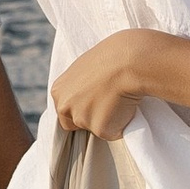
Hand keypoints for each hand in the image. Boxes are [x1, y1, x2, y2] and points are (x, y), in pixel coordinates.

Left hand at [49, 30, 189, 142]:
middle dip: (91, 116)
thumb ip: (79, 85)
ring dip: (108, 118)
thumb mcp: (85, 67)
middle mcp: (65, 107)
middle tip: (108, 100)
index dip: (82, 106)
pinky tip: (127, 105)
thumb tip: (87, 93)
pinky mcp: (101, 129)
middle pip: (76, 123)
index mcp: (58, 91)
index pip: (64, 110)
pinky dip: (122, 123)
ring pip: (96, 127)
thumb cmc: (112, 56)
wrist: (130, 60)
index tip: (95, 99)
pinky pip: (114, 132)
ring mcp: (82, 119)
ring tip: (119, 98)